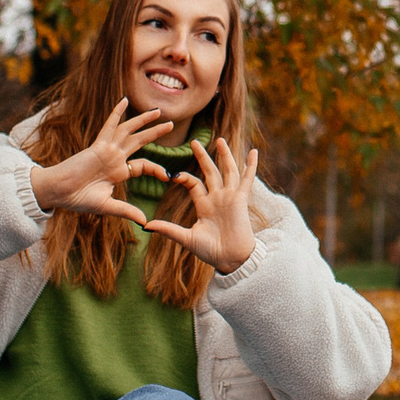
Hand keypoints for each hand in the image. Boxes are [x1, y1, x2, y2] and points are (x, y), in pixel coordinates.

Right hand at [28, 99, 175, 217]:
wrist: (58, 192)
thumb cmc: (78, 200)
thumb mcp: (107, 206)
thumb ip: (126, 211)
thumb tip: (145, 222)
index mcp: (118, 172)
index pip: (142, 165)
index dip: (156, 168)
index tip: (169, 176)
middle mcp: (115, 158)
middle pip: (139, 141)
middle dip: (155, 132)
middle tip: (171, 123)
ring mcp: (107, 151)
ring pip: (128, 131)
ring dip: (143, 120)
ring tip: (158, 111)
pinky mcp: (98, 146)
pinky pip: (110, 126)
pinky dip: (117, 113)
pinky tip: (125, 101)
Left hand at [143, 137, 260, 274]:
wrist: (230, 259)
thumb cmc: (210, 251)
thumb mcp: (186, 238)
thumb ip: (168, 229)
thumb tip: (145, 225)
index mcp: (204, 205)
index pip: (194, 184)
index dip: (184, 177)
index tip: (173, 176)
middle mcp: (217, 198)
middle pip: (210, 172)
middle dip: (202, 157)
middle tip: (194, 142)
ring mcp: (230, 197)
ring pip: (227, 171)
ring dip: (224, 155)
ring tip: (219, 140)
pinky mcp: (240, 199)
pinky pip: (246, 179)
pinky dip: (251, 165)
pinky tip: (254, 151)